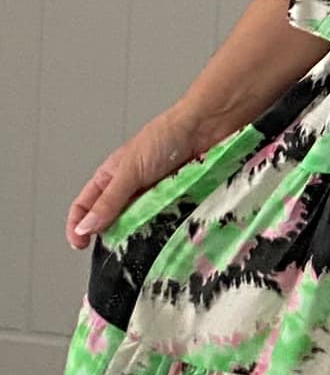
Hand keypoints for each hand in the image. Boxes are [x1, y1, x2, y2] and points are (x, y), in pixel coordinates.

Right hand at [67, 102, 205, 249]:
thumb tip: (85, 227)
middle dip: (115, 235)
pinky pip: (168, 225)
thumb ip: (108, 201)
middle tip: (120, 247)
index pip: (85, 206)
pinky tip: (168, 234)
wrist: (207, 128)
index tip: (79, 244)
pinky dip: (167, 231)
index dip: (78, 225)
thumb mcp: (130, 170)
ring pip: (142, 228)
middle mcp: (132, 190)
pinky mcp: (178, 205)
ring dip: (144, 235)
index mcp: (111, 178)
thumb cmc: (167, 136)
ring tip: (147, 238)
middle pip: (114, 223)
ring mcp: (155, 199)